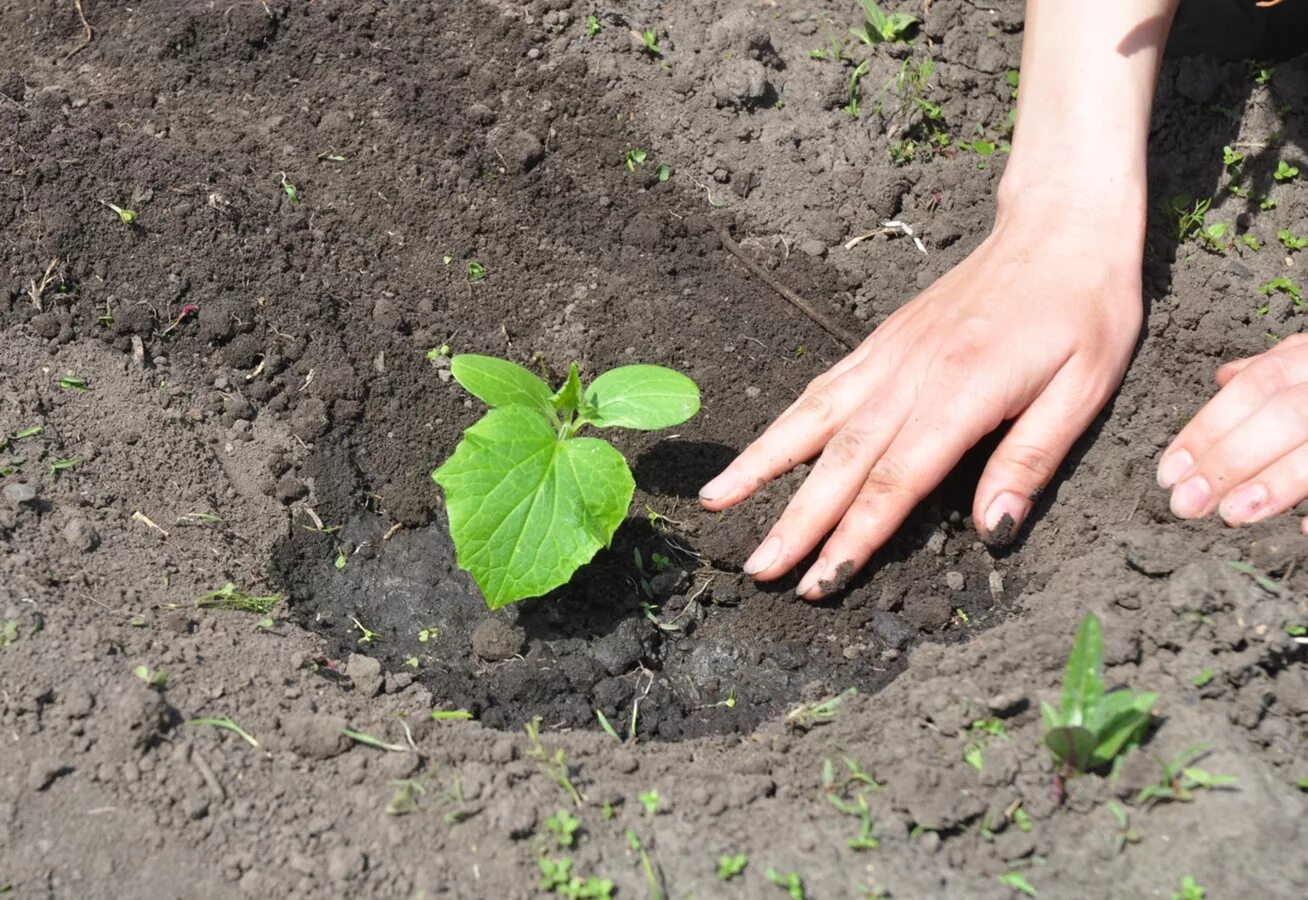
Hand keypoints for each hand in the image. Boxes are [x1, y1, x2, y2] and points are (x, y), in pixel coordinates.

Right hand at [699, 209, 1144, 598]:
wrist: (1058, 226)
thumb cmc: (1084, 308)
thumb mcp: (1084, 388)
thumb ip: (1031, 459)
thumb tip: (993, 529)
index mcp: (961, 391)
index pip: (895, 480)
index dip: (855, 536)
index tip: (820, 580)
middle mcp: (909, 374)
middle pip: (839, 461)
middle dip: (795, 521)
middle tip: (758, 569)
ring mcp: (886, 355)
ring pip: (811, 419)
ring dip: (761, 467)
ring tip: (716, 503)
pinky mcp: (879, 342)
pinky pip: (820, 389)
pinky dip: (782, 424)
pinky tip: (757, 451)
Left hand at [1158, 333, 1307, 535]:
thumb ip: (1280, 369)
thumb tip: (1226, 378)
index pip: (1258, 386)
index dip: (1209, 427)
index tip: (1169, 471)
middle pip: (1286, 415)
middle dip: (1230, 460)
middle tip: (1186, 504)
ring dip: (1278, 483)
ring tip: (1233, 516)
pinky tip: (1302, 531)